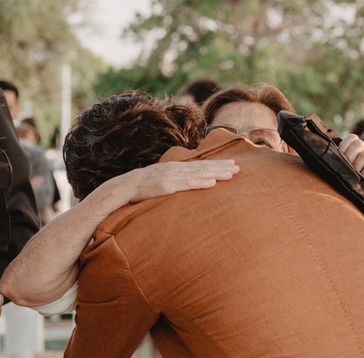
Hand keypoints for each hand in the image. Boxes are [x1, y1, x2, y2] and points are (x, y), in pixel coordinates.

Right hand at [119, 160, 239, 202]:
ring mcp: (172, 177)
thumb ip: (174, 180)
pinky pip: (187, 184)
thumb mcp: (160, 180)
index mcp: (176, 167)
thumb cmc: (142, 186)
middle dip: (222, 167)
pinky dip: (200, 183)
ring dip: (216, 174)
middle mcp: (176, 169)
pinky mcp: (167, 186)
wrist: (124, 187)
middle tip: (239, 168)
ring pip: (199, 174)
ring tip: (231, 174)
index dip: (216, 164)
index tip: (232, 164)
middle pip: (203, 167)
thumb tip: (185, 185)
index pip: (200, 164)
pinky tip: (212, 183)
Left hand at [338, 135, 363, 186]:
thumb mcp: (348, 167)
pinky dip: (363, 174)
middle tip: (346, 169)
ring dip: (356, 167)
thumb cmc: (356, 179)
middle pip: (358, 144)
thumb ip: (340, 161)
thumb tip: (327, 158)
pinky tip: (362, 179)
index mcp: (359, 148)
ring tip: (353, 175)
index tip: (339, 159)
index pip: (352, 138)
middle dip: (349, 157)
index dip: (343, 147)